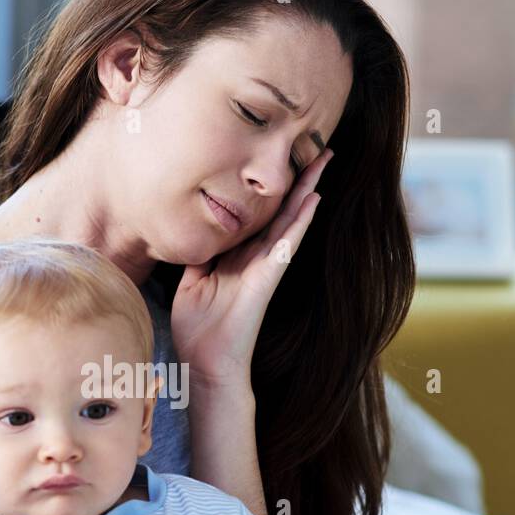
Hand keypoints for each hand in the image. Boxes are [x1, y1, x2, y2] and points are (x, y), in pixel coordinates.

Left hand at [171, 148, 332, 388]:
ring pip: (290, 221)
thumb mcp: (190, 284)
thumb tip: (195, 235)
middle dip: (297, 181)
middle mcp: (256, 258)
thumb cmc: (197, 330)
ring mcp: (265, 268)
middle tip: (317, 149)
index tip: (278, 161)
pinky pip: (286, 245)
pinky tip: (313, 200)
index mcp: (237, 257)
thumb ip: (199, 258)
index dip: (269, 190)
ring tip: (324, 161)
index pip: (257, 216)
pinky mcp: (267, 280)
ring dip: (307, 190)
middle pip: (280, 211)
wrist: (205, 364)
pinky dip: (300, 222)